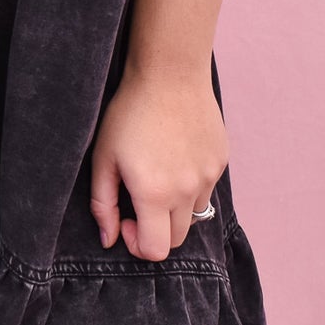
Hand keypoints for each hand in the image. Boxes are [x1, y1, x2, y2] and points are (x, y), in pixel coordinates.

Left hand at [89, 66, 227, 259]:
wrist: (169, 73)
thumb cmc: (129, 113)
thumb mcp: (103, 158)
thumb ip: (104, 205)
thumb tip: (109, 239)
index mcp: (155, 194)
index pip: (156, 251)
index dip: (138, 244)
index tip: (127, 219)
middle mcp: (187, 191)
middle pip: (178, 238)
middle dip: (156, 230)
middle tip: (140, 198)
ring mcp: (208, 176)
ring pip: (194, 213)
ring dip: (175, 207)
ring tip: (159, 172)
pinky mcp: (221, 160)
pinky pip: (206, 187)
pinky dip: (191, 183)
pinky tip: (175, 154)